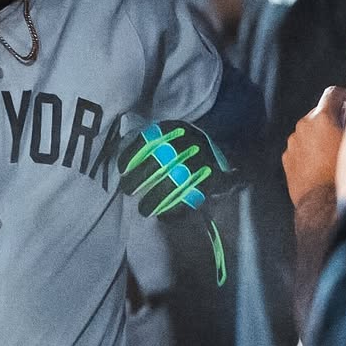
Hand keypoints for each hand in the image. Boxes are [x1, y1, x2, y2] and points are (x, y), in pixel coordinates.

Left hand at [118, 119, 232, 216]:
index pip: (148, 138)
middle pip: (157, 162)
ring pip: (172, 183)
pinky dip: (174, 211)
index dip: (131, 155)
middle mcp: (189, 142)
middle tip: (127, 190)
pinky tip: (163, 216)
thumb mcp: (172, 135)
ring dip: (154, 199)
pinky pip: (190, 199)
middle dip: (138, 179)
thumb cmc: (187, 149)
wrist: (224, 158)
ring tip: (143, 210)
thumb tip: (124, 135)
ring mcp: (201, 162)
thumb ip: (150, 139)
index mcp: (176, 129)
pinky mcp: (212, 180)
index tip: (121, 170)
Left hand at [283, 85, 345, 207]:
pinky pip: (300, 149)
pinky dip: (309, 152)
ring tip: (334, 155)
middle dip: (331, 120)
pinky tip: (322, 166)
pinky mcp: (287, 159)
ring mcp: (292, 143)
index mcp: (321, 118)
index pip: (332, 94)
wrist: (324, 205)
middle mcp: (303, 126)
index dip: (343, 96)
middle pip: (319, 114)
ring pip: (309, 132)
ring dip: (319, 138)